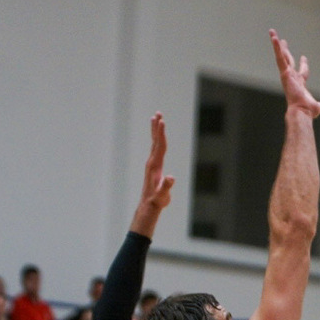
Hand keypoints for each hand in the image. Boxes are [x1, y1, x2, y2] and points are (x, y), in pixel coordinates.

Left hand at [130, 113, 175, 234]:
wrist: (149, 206)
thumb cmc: (157, 201)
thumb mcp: (162, 195)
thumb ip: (166, 186)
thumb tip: (171, 178)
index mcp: (155, 165)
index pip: (159, 146)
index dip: (161, 134)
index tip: (162, 121)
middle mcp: (152, 162)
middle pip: (155, 141)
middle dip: (157, 127)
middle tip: (158, 113)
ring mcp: (152, 163)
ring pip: (154, 143)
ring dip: (156, 131)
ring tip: (156, 119)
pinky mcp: (153, 166)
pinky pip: (155, 149)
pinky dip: (157, 140)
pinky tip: (158, 137)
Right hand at [270, 30, 319, 117]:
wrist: (301, 110)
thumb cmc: (307, 111)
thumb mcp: (316, 108)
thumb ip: (319, 107)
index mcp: (299, 84)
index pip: (302, 72)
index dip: (303, 65)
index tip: (303, 57)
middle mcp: (292, 78)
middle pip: (289, 61)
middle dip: (286, 51)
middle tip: (283, 41)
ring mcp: (287, 74)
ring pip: (282, 56)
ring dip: (277, 44)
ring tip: (272, 32)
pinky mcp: (284, 72)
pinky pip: (280, 57)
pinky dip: (277, 47)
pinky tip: (274, 37)